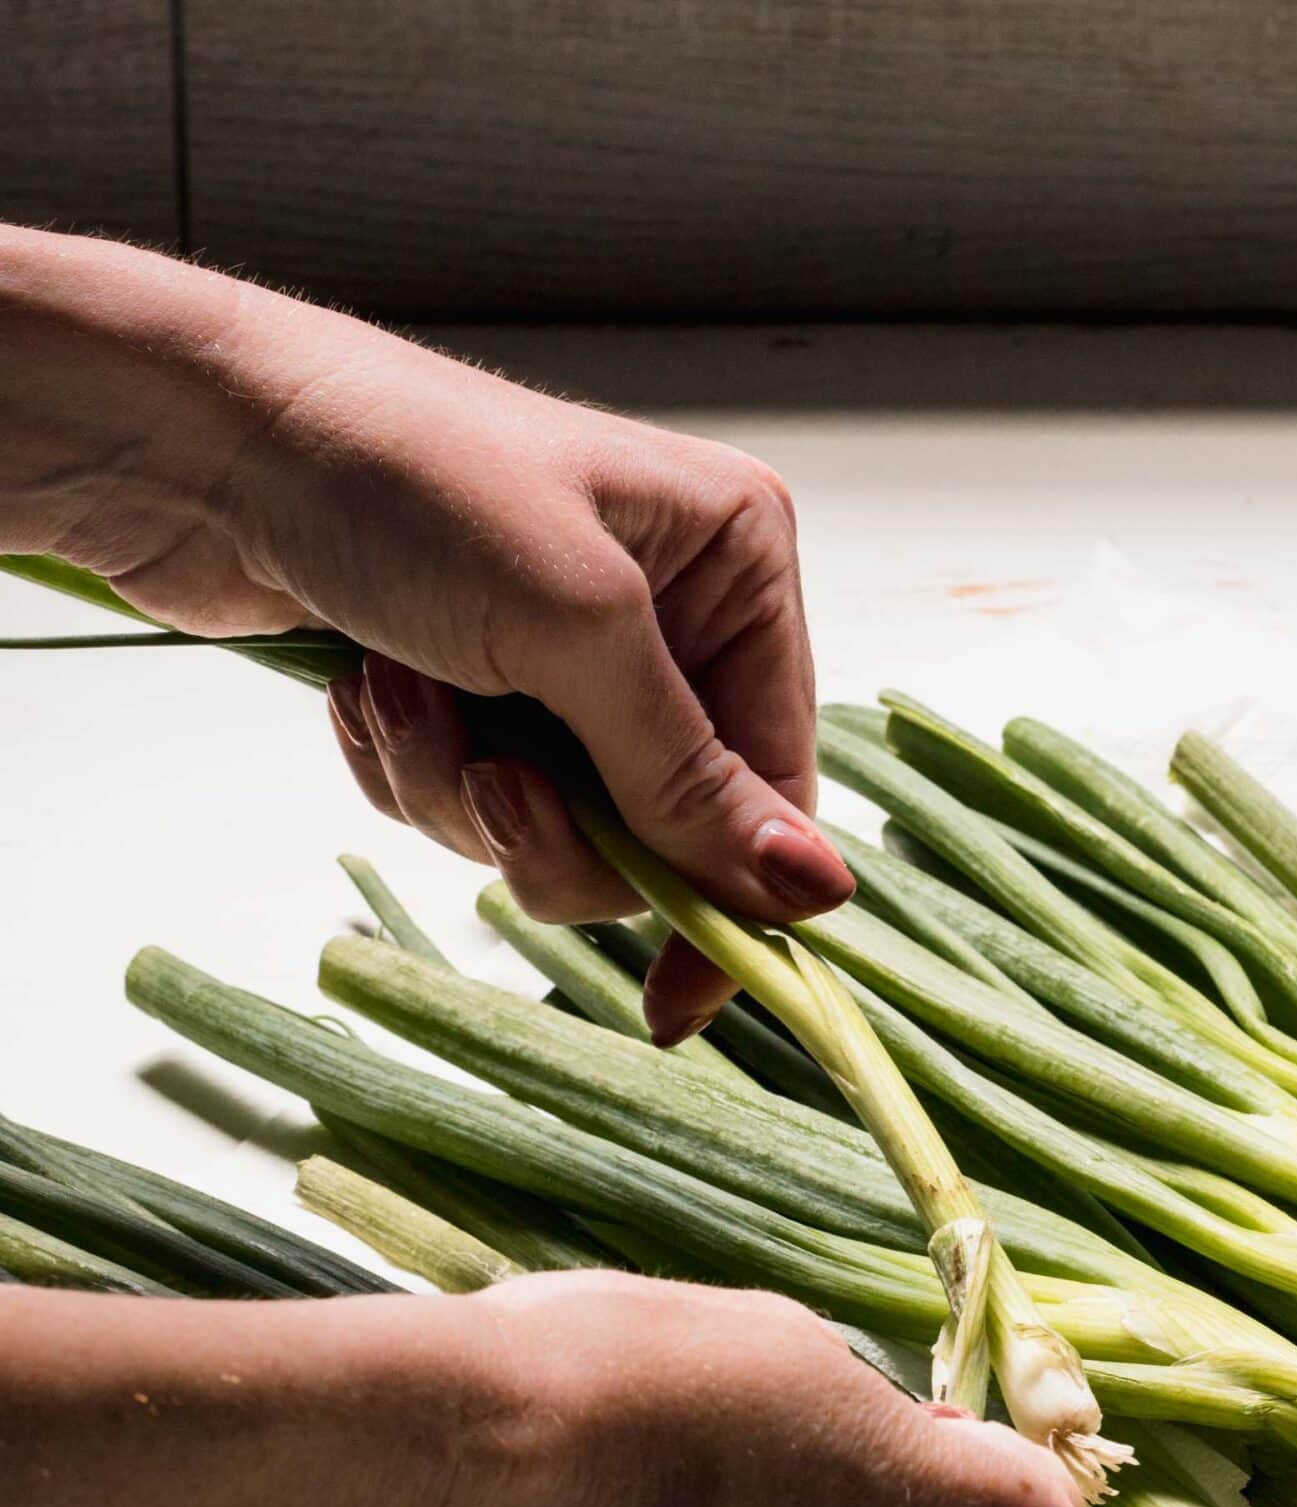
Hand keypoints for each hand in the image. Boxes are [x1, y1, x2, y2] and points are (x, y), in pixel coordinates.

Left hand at [0, 227, 851, 1040]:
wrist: (205, 438)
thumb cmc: (403, 478)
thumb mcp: (576, 630)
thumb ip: (690, 777)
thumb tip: (815, 889)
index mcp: (733, 565)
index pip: (775, 781)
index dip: (729, 895)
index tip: (674, 1001)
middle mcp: (664, 613)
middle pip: (661, 826)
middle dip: (554, 823)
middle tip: (489, 777)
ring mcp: (563, 655)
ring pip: (554, 828)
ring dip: (461, 789)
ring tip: (403, 693)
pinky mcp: (470, 686)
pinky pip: (469, 804)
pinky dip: (411, 768)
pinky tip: (368, 686)